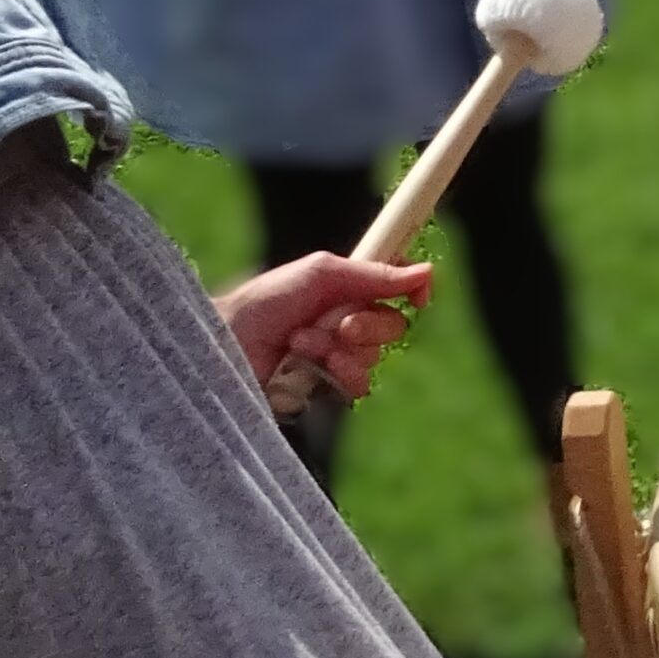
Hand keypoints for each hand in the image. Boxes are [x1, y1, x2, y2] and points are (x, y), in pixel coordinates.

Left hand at [216, 254, 431, 401]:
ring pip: (374, 357)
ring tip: (304, 343)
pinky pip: (358, 384)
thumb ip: (374, 274)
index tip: (419, 296)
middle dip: (367, 324)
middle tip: (339, 323)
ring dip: (340, 349)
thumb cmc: (268, 300)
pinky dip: (338, 372)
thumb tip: (426, 271)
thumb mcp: (321, 274)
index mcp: (348, 287)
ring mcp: (339, 355)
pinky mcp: (328, 386)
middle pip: (393, 325)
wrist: (232, 342)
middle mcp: (348, 320)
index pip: (397, 287)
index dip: (414, 289)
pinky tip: (308, 365)